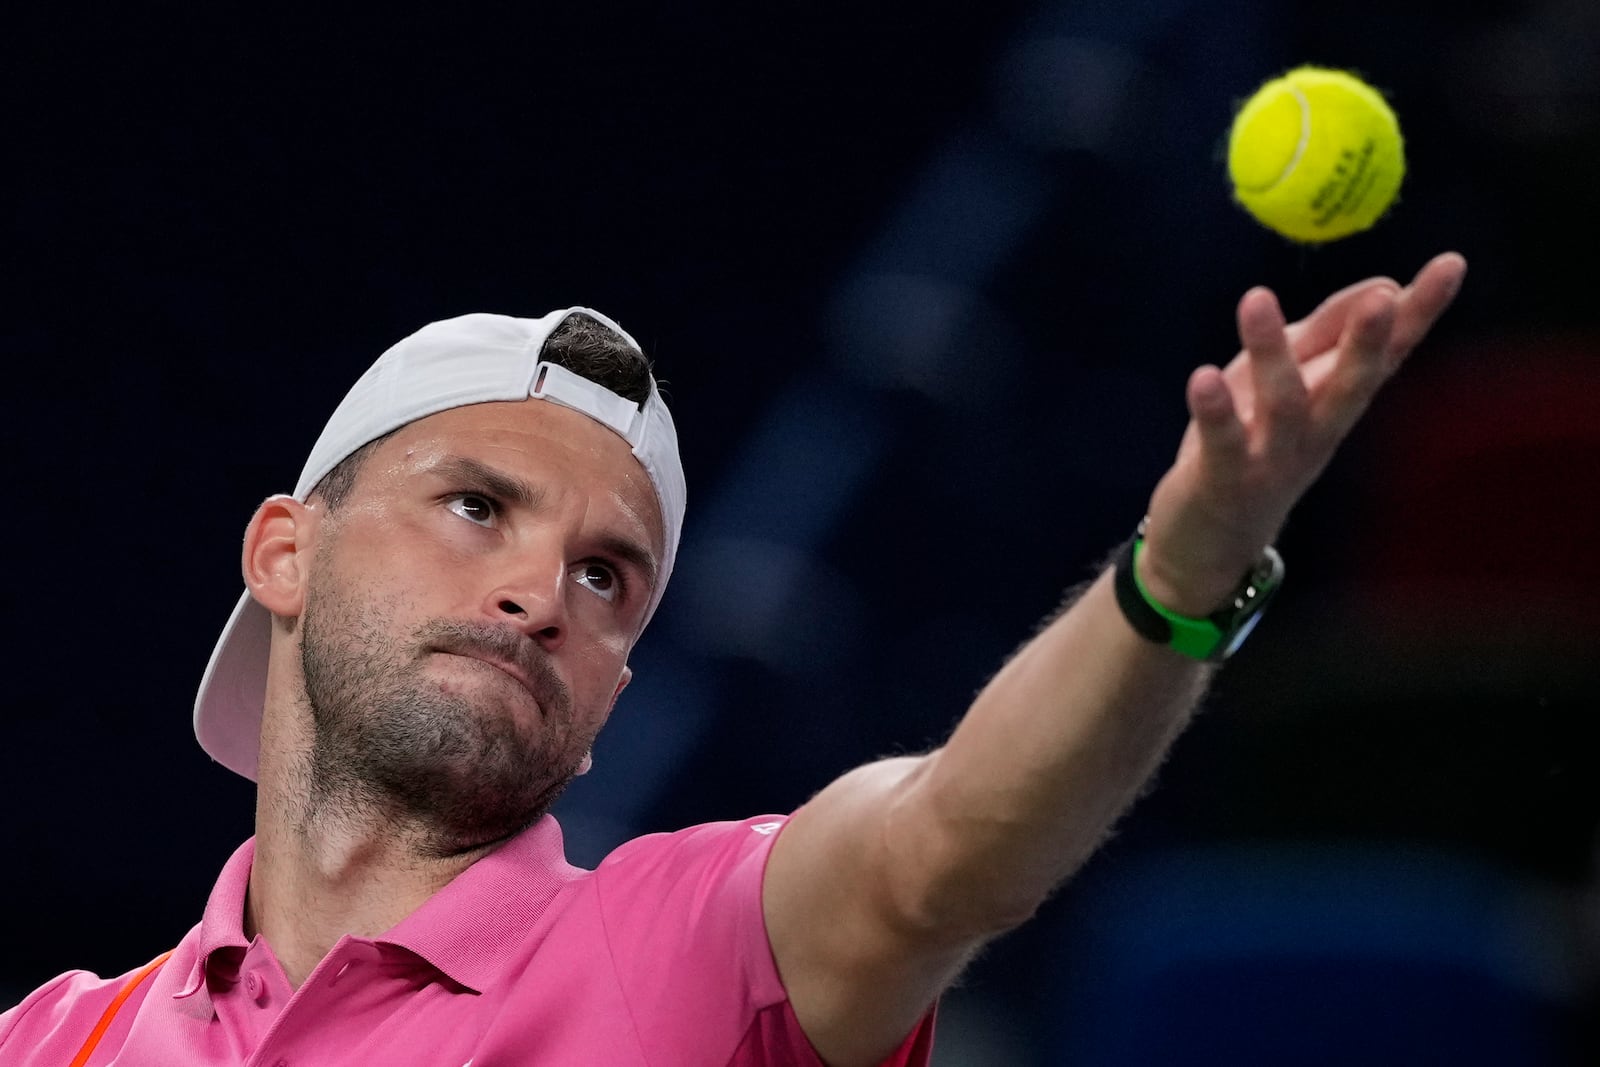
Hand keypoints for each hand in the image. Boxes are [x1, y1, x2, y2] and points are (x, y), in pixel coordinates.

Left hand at [1139, 251, 1467, 614]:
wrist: (1211, 544)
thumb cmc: (1254, 445)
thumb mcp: (1290, 382)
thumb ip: (1326, 334)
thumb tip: (1381, 285)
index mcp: (1336, 403)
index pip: (1387, 352)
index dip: (1420, 311)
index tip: (1451, 264)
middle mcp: (1316, 432)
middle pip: (1351, 385)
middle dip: (1368, 343)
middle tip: (1385, 298)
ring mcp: (1273, 459)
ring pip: (1283, 406)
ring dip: (1272, 352)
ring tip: (1256, 297)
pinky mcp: (1225, 480)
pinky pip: (1224, 443)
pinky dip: (1215, 412)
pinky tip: (1203, 377)